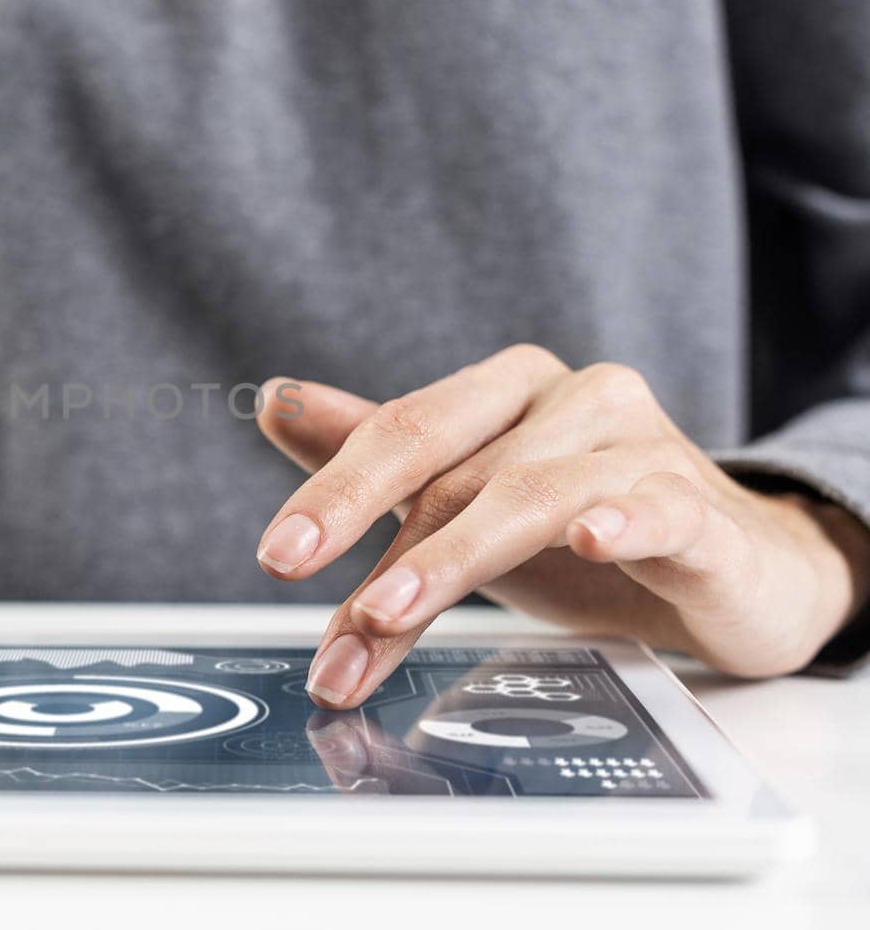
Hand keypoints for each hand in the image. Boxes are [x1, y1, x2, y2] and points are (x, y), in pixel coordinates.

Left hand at [255, 345, 869, 707]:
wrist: (733, 568)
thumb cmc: (584, 527)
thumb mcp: (467, 496)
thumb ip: (378, 454)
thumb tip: (274, 399)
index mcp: (507, 389)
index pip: (405, 429)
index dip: (335, 489)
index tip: (277, 554)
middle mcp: (573, 398)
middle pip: (456, 465)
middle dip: (375, 537)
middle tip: (315, 596)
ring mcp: (642, 446)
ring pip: (531, 497)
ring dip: (449, 563)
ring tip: (386, 619)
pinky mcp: (702, 508)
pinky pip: (658, 509)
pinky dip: (621, 522)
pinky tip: (589, 541)